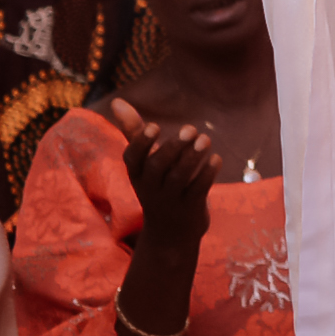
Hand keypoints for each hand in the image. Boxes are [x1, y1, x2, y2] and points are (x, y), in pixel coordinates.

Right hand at [108, 98, 218, 257]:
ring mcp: (170, 199)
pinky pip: (198, 190)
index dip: (142, 143)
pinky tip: (216, 158)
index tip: (154, 127)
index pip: (132, 158)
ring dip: (193, 157)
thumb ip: (133, 131)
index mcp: (137, 173)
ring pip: (179, 178)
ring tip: (206, 139)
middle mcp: (150, 187)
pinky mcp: (190, 208)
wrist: (170, 234)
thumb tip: (118, 101)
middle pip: (158, 167)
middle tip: (191, 129)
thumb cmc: (156, 186)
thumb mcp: (142, 162)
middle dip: (174, 147)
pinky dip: (207, 174)